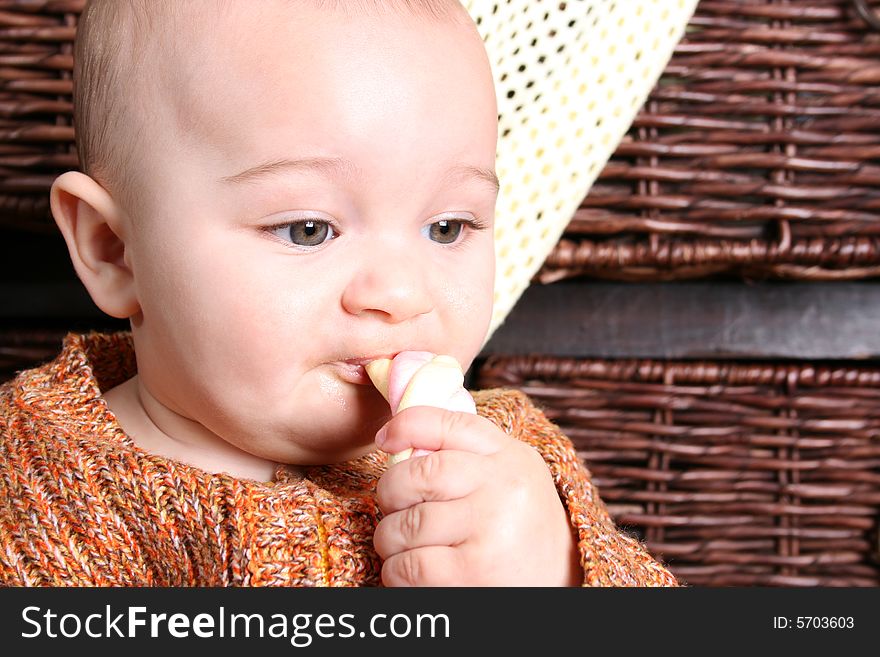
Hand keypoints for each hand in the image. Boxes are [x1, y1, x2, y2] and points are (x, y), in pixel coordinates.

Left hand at [372, 406, 582, 585]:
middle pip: (417, 474)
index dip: (406, 425)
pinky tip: (410, 574)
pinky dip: (396, 573)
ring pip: (405, 524)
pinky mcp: (472, 572)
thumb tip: (400, 439)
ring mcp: (489, 529)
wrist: (564, 585)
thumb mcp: (510, 479)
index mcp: (510, 458)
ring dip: (390, 540)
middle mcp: (503, 487)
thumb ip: (469, 457)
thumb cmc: (522, 531)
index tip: (386, 439)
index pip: (449, 423)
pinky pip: (408, 565)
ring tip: (404, 548)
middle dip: (390, 493)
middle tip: (394, 509)